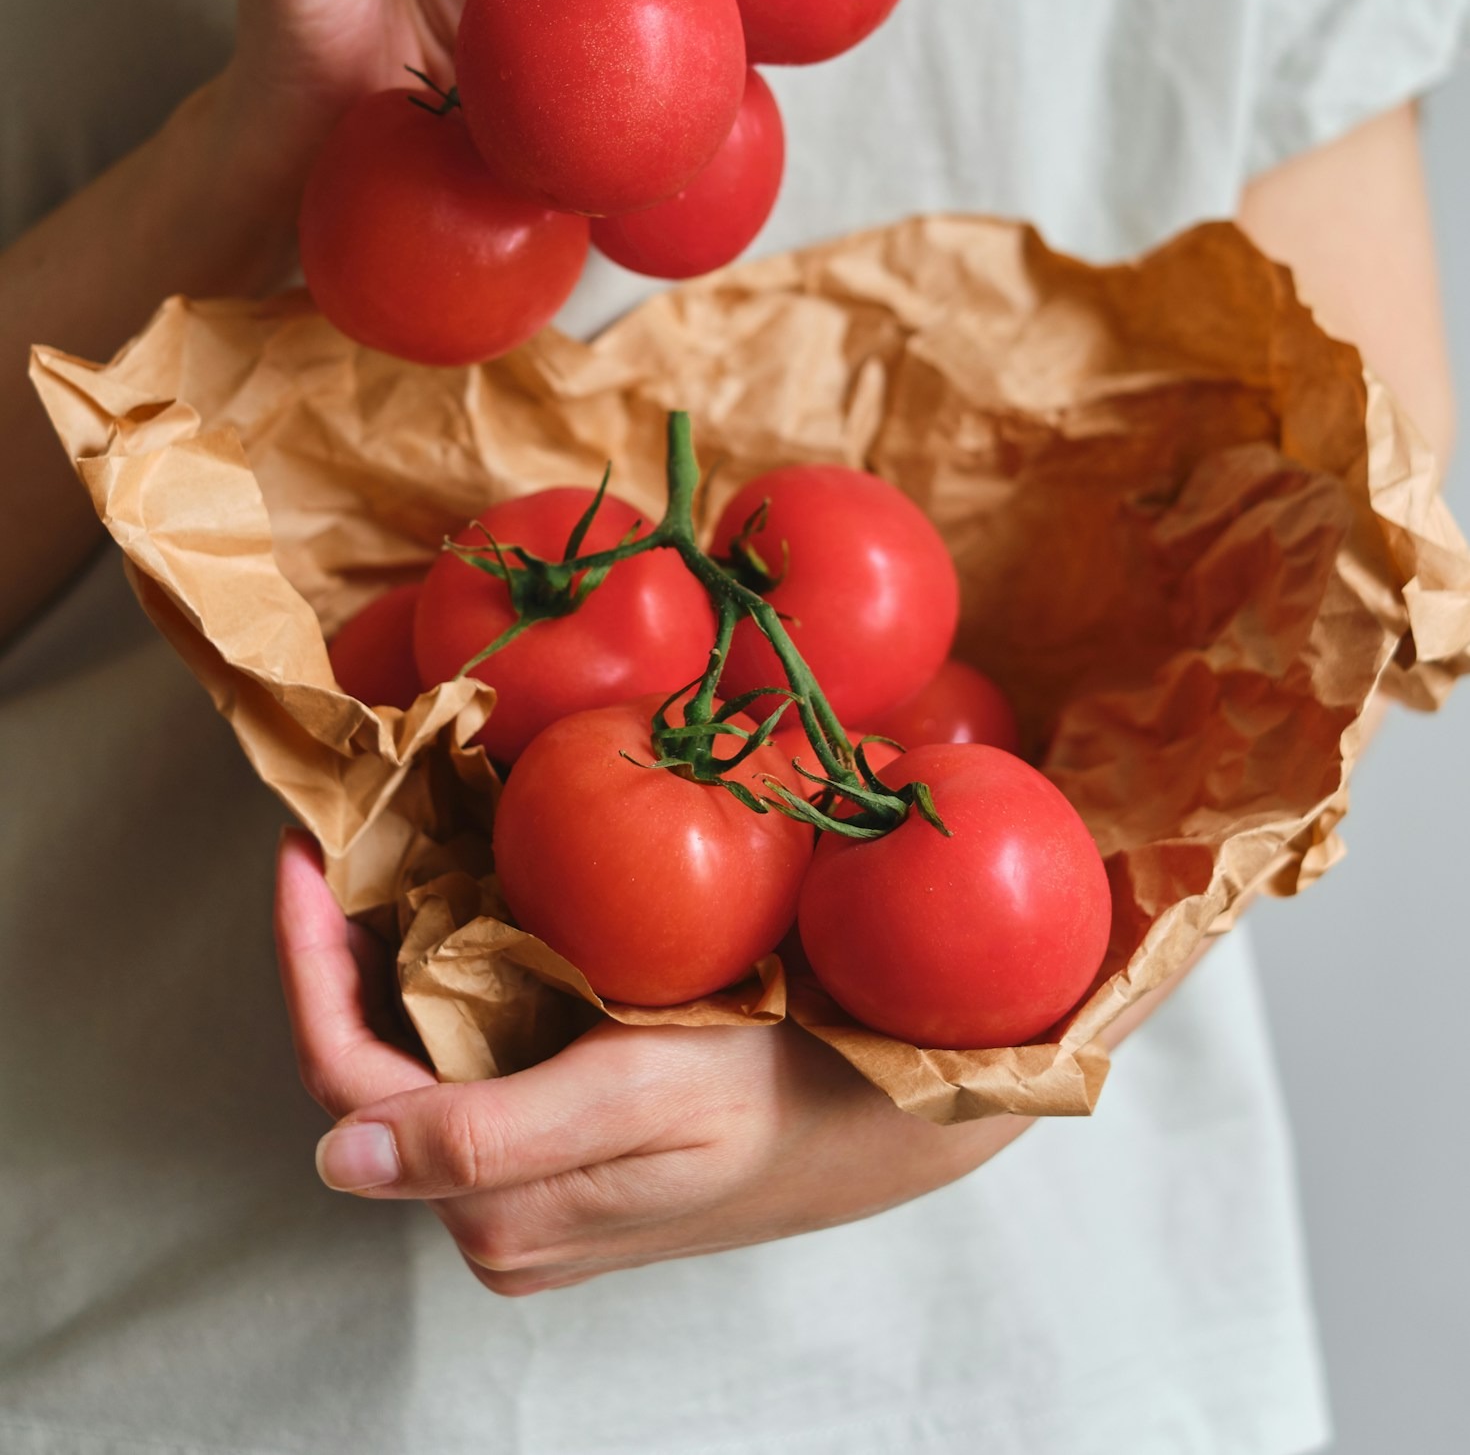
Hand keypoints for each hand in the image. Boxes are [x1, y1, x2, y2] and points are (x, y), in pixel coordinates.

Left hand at [273, 830, 1027, 1294]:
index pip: (347, 1079)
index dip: (308, 961)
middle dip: (344, 942)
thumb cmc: (786, 1091)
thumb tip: (335, 1161)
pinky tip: (470, 900)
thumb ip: (486, 1141)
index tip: (307, 849)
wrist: (900, 1108)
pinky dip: (454, 971)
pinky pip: (474, 1055)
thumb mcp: (642, 1101)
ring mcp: (532, 1183)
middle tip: (352, 825)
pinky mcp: (568, 1150)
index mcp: (501, 1207)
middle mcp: (499, 1208)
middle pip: (370, 1064)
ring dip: (393, 949)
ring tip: (398, 844)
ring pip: (418, 1055)